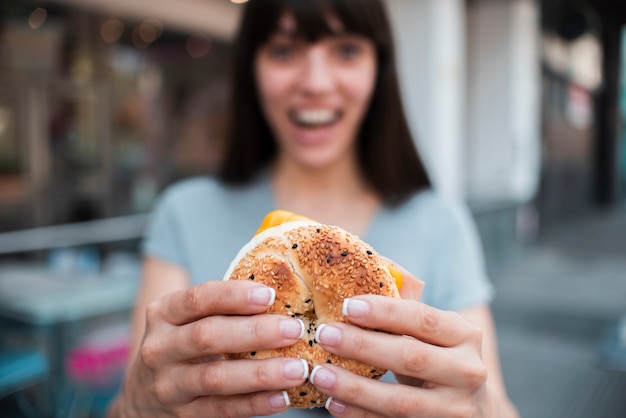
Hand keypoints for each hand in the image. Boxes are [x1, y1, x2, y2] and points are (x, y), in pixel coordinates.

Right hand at [116, 280, 308, 416]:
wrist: (144, 397)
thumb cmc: (183, 345)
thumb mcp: (188, 321)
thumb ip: (222, 309)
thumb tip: (284, 299)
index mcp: (164, 314)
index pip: (197, 299)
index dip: (233, 296)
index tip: (269, 294)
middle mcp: (160, 348)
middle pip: (208, 336)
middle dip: (256, 332)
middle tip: (294, 330)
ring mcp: (168, 385)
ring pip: (216, 378)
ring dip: (262, 373)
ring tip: (297, 369)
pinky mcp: (182, 415)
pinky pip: (222, 410)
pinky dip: (255, 403)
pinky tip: (282, 397)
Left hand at [310, 277, 487, 416]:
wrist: (470, 409)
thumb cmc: (439, 357)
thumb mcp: (434, 330)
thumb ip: (406, 303)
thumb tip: (373, 263)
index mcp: (465, 334)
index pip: (423, 318)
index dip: (385, 311)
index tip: (347, 306)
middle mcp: (468, 371)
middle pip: (410, 357)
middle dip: (363, 346)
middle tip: (324, 335)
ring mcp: (455, 409)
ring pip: (401, 401)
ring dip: (355, 388)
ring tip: (320, 375)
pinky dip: (360, 415)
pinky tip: (333, 404)